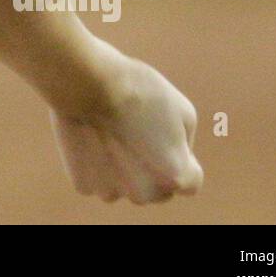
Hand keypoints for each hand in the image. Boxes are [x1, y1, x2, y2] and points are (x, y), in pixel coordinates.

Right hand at [49, 43, 203, 204]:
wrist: (87, 83)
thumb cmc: (138, 91)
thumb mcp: (183, 111)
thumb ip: (185, 144)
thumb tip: (175, 157)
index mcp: (176, 176)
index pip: (191, 182)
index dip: (181, 159)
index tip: (165, 139)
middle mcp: (145, 194)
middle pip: (157, 188)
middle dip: (151, 168)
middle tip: (135, 132)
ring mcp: (112, 192)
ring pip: (125, 186)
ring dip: (122, 169)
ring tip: (111, 132)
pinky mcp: (84, 185)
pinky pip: (97, 180)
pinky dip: (96, 164)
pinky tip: (92, 138)